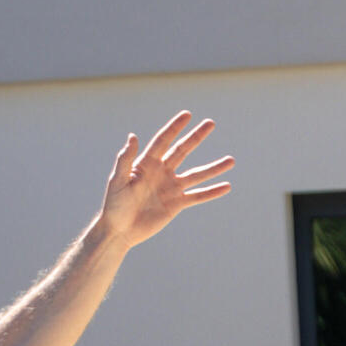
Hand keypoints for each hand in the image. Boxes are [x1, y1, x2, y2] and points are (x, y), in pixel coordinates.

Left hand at [96, 111, 236, 249]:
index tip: (187, 115)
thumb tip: (133, 136)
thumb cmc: (114, 204)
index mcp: (146, 163)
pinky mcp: (177, 204)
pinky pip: (198, 196)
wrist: (119, 230)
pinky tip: (226, 186)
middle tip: (211, 123)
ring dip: (214, 167)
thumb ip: (125, 159)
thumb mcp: (118, 180)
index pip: (163, 140)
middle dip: (196, 136)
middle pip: (182, 150)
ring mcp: (171, 187)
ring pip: (196, 174)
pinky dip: (212, 192)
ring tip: (231, 160)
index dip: (175, 127)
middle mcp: (161, 172)